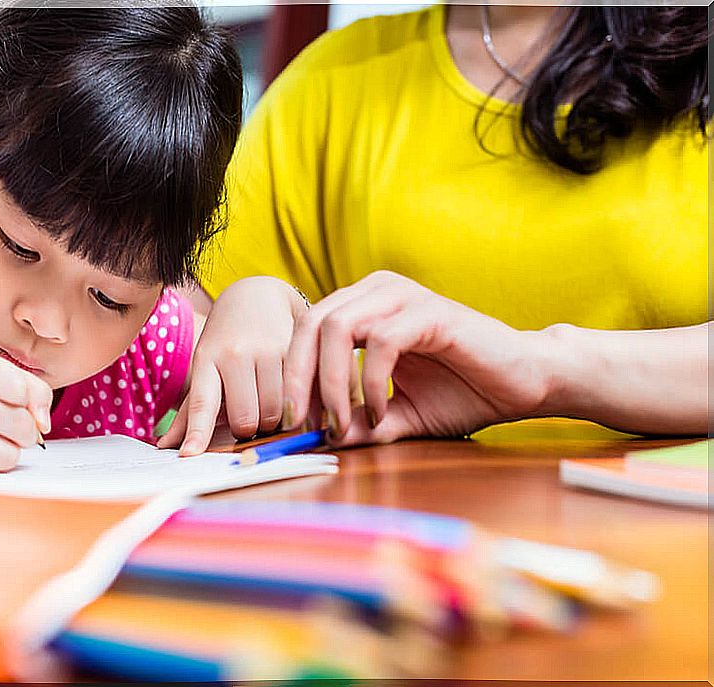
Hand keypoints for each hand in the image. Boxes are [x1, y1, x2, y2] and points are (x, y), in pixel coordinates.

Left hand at [157, 276, 305, 454]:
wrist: (257, 297)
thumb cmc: (226, 342)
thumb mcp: (204, 366)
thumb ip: (190, 410)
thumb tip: (165, 446)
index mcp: (207, 359)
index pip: (200, 403)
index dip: (197, 433)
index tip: (189, 456)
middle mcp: (235, 354)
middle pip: (245, 420)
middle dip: (248, 429)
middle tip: (248, 414)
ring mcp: (267, 351)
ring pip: (274, 415)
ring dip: (272, 420)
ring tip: (267, 401)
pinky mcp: (295, 351)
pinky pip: (297, 399)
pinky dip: (293, 407)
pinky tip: (288, 392)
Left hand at [284, 270, 552, 445]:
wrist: (525, 382)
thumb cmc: (464, 392)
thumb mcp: (399, 415)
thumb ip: (359, 422)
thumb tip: (318, 439)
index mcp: (363, 307)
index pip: (305, 333)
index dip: (291, 378)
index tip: (293, 424)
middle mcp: (377, 292)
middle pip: (310, 326)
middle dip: (298, 380)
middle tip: (304, 425)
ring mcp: (403, 296)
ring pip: (337, 327)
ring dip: (331, 383)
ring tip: (342, 424)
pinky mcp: (430, 311)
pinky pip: (380, 342)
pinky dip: (370, 383)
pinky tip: (379, 412)